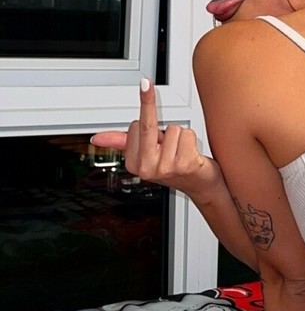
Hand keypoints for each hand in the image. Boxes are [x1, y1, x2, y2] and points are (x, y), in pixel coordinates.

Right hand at [91, 78, 221, 198]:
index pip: (136, 124)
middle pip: (148, 124)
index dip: (151, 130)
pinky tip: (192, 155)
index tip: (156, 145)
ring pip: (172, 128)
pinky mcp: (185, 164)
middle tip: (170, 149)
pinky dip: (192, 140)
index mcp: (133, 164)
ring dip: (180, 137)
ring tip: (182, 154)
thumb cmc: (175, 167)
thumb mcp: (146, 156)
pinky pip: (186, 133)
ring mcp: (165, 167)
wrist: (202, 186)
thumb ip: (121, 142)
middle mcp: (147, 168)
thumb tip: (95, 139)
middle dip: (162, 131)